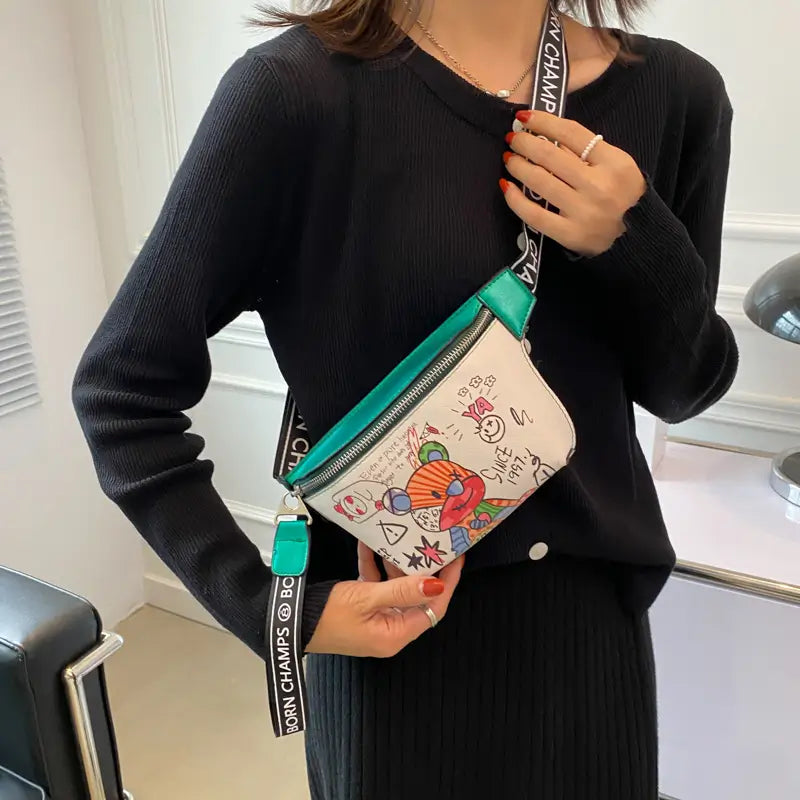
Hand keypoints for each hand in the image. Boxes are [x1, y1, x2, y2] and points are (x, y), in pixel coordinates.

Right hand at [305, 542, 463, 657]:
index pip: (433, 607)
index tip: (457, 557)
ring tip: (402, 538)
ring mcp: (373, 619)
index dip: (447, 582)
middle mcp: (388, 629)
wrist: (288, 623)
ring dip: (397, 564)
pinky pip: (375, 585)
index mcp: (395, 634)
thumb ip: (402, 590)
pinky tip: (370, 545)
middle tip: (431, 542)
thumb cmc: (326, 616)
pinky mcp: (359, 609)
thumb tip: (436, 583)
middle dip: (423, 568)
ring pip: (396, 588)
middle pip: (417, 597)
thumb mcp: (367, 598)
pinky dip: (374, 566)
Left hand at [501, 110, 645, 256]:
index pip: (572, 133)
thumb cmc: (623, 195)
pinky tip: (507, 186)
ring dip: (518, 166)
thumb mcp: (616, 166)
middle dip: (525, 143)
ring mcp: (583, 212)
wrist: (636, 237)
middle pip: (551, 156)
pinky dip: (516, 199)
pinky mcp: (569, 234)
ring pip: (540, 182)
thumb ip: (587, 151)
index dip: (544, 121)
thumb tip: (546, 135)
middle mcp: (598, 186)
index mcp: (613, 163)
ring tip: (509, 158)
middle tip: (513, 138)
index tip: (525, 117)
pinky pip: (534, 215)